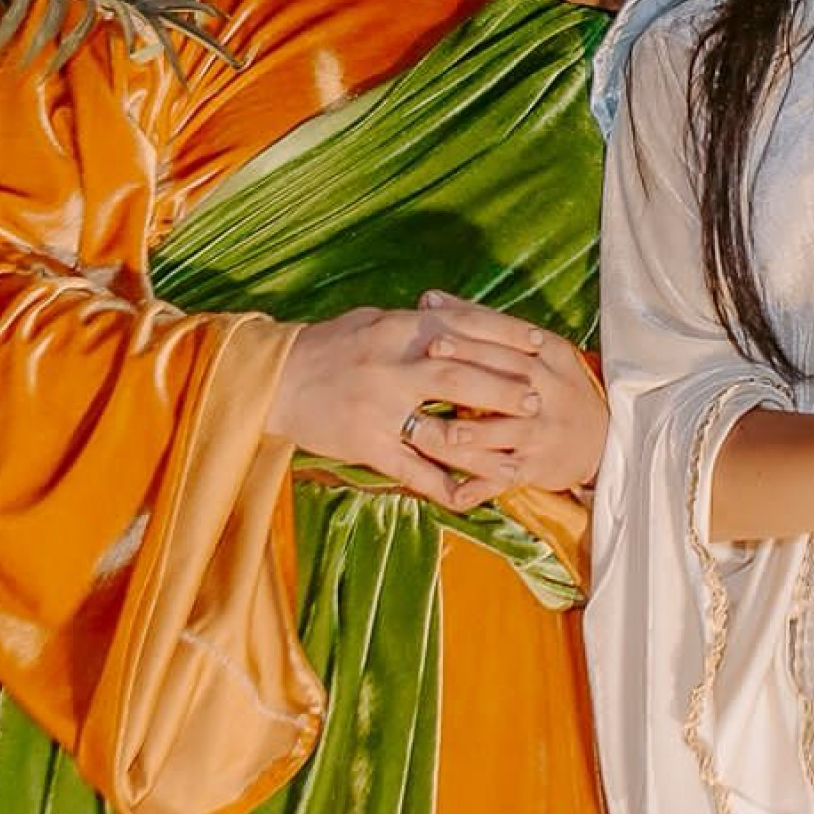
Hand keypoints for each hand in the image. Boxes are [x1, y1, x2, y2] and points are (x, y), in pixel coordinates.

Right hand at [264, 298, 593, 512]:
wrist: (275, 379)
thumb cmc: (329, 345)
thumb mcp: (375, 320)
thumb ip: (418, 322)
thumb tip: (457, 317)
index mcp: (398, 330)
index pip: (463, 329)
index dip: (504, 338)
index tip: (538, 345)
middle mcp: (391, 367)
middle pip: (459, 376)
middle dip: (502, 387)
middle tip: (537, 398)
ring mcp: (379, 409)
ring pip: (439, 426)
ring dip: (482, 443)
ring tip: (516, 453)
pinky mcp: (365, 445)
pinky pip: (410, 469)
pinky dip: (441, 484)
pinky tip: (469, 496)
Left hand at [402, 290, 607, 505]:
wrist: (605, 437)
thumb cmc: (556, 385)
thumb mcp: (534, 347)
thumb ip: (482, 322)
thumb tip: (428, 296)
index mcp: (548, 355)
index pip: (508, 343)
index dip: (472, 340)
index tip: (434, 338)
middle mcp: (549, 391)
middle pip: (504, 380)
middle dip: (465, 375)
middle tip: (426, 373)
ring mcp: (542, 431)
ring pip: (500, 432)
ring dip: (465, 434)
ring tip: (430, 431)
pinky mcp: (537, 466)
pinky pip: (503, 475)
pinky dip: (478, 484)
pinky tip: (453, 488)